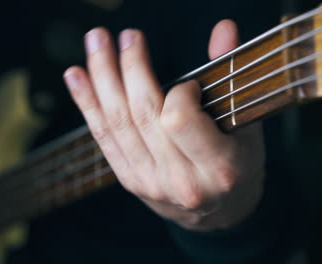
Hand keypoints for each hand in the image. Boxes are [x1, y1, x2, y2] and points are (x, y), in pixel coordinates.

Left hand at [63, 20, 265, 230]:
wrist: (218, 215)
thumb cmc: (238, 164)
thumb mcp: (246, 125)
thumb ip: (231, 76)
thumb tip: (223, 28)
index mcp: (218, 168)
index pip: (178, 120)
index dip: (179, 92)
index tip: (189, 84)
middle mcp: (180, 180)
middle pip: (140, 116)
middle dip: (128, 68)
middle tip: (121, 34)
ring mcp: (149, 182)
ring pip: (116, 123)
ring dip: (101, 78)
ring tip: (95, 42)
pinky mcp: (128, 180)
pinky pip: (103, 138)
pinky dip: (87, 104)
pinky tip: (75, 76)